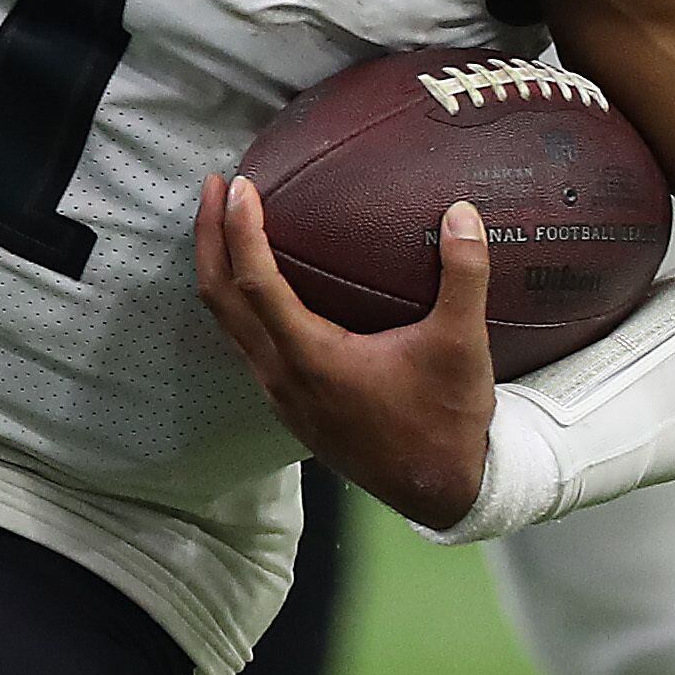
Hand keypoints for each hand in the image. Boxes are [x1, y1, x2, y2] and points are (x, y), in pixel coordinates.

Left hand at [192, 174, 498, 529]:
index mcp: (313, 359)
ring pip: (226, 324)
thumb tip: (462, 211)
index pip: (255, 283)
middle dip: (210, 238)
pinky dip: (238, 301)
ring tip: (225, 223)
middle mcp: (283, 377)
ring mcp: (281, 394)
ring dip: (219, 269)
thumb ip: (464, 276)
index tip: (238, 185)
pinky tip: (260, 279)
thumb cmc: (447, 420)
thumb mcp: (462, 345)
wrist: (438, 489)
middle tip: (215, 186)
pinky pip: (244, 342)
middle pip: (220, 299)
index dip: (240, 230)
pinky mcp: (289, 404)